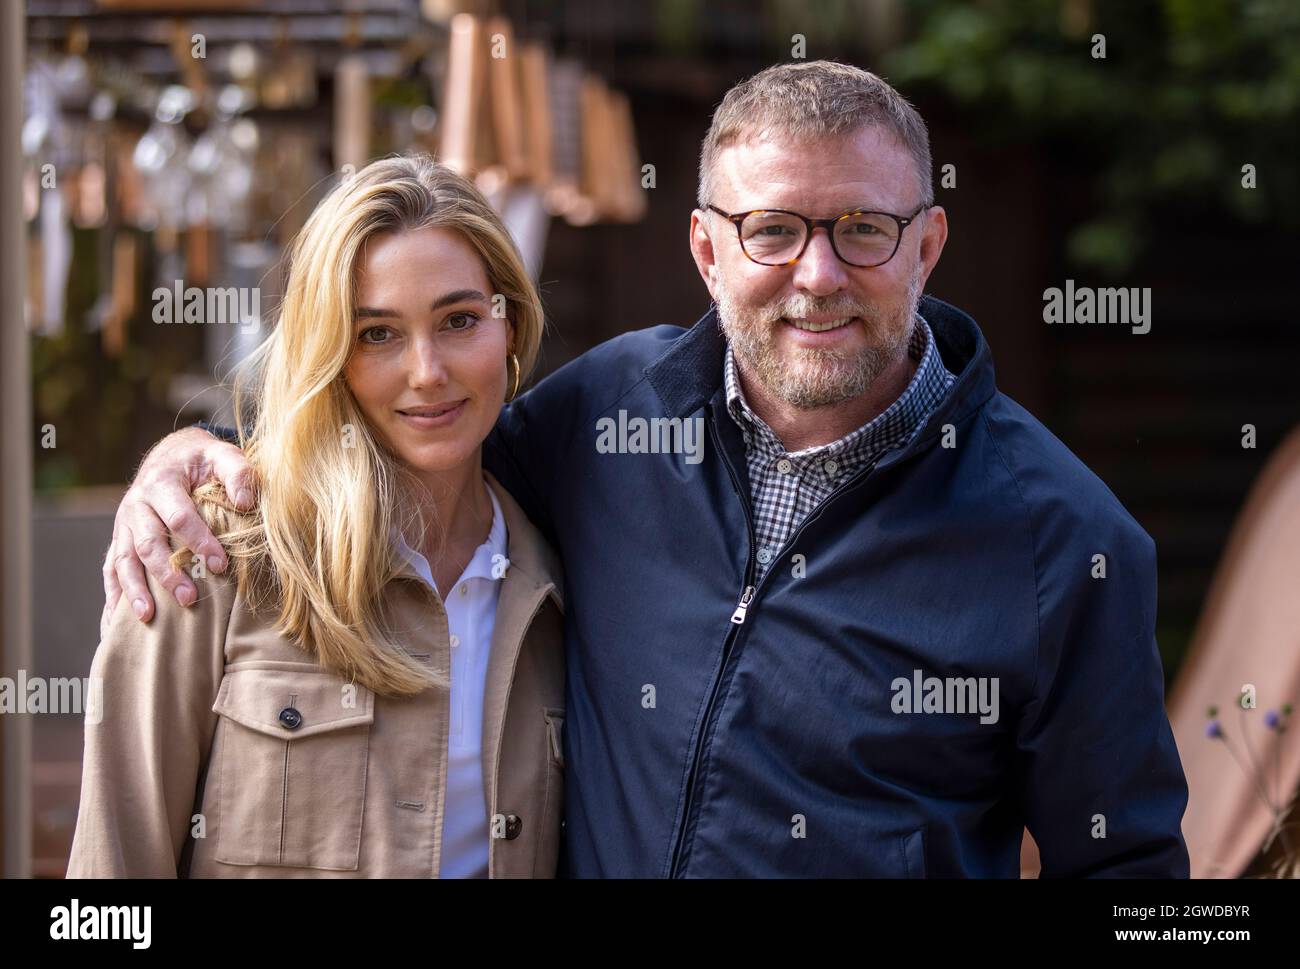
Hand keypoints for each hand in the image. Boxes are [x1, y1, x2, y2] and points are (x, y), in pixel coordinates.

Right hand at [102, 427, 255, 630]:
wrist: (171, 456)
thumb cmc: (203, 461)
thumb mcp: (223, 455)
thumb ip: (238, 472)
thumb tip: (246, 501)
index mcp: (161, 483)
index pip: (178, 517)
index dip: (199, 541)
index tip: (221, 565)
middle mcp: (136, 505)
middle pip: (147, 543)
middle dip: (166, 573)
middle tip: (189, 599)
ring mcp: (123, 525)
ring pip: (123, 560)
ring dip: (134, 590)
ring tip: (147, 617)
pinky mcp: (119, 540)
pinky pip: (111, 570)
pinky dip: (113, 597)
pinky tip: (115, 625)